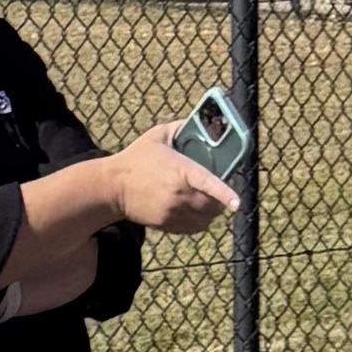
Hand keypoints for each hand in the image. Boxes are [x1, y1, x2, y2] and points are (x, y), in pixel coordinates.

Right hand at [113, 128, 238, 232]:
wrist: (113, 188)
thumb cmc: (135, 159)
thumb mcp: (156, 137)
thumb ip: (179, 128)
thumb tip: (201, 123)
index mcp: (180, 171)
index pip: (207, 183)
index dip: (224, 193)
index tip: (237, 202)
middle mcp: (179, 194)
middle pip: (212, 204)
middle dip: (219, 199)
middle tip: (217, 191)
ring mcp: (174, 212)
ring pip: (206, 218)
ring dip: (211, 210)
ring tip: (205, 200)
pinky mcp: (169, 225)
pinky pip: (195, 227)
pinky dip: (200, 221)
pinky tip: (194, 210)